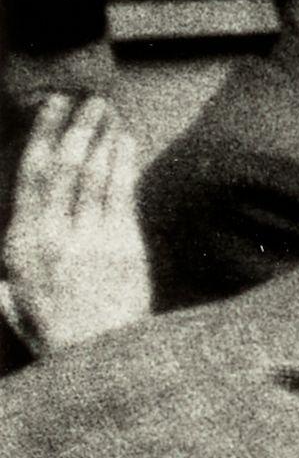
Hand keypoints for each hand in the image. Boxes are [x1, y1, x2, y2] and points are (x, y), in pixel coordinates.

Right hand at [5, 95, 150, 352]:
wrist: (102, 360)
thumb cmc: (55, 330)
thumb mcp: (13, 299)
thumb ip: (5, 271)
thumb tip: (5, 252)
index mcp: (21, 243)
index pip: (32, 175)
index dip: (45, 134)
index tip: (53, 106)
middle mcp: (56, 236)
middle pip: (67, 166)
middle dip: (78, 127)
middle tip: (87, 98)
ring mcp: (94, 240)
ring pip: (99, 175)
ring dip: (104, 138)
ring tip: (108, 111)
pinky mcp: (127, 247)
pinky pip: (124, 194)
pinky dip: (125, 162)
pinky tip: (126, 141)